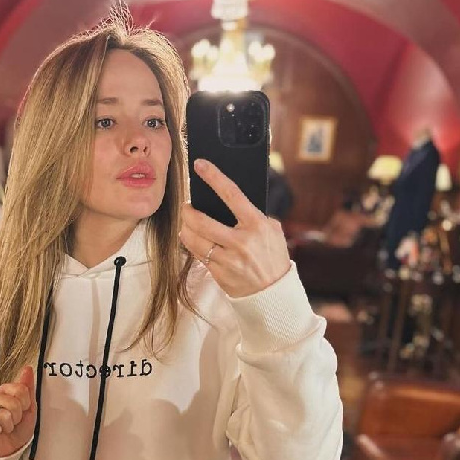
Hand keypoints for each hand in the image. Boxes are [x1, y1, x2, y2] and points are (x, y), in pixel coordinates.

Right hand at [0, 366, 36, 457]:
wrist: (9, 449)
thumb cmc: (19, 428)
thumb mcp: (30, 408)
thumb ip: (28, 388)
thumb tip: (28, 368)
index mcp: (5, 391)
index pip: (21, 390)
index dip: (25, 405)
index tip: (23, 412)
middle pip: (13, 402)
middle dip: (17, 417)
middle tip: (13, 422)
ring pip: (2, 413)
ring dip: (8, 425)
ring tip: (5, 428)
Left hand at [180, 158, 290, 297]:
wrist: (274, 293)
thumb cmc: (273, 257)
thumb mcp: (273, 231)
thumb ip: (255, 216)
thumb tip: (233, 201)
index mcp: (256, 225)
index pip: (231, 194)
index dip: (214, 177)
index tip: (200, 165)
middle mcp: (241, 242)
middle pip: (202, 221)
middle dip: (188, 211)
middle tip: (186, 206)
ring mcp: (228, 259)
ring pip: (194, 239)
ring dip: (185, 227)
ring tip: (186, 222)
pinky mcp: (219, 273)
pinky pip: (197, 254)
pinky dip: (191, 244)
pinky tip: (191, 238)